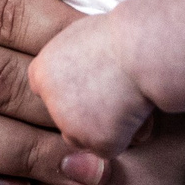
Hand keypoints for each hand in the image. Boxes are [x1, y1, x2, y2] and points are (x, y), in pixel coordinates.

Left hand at [27, 11, 153, 157]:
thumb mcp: (81, 38)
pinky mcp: (96, 142)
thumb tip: (76, 72)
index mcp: (42, 72)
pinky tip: (136, 112)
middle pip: (65, 120)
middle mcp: (51, 102)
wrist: (142, 50)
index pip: (46, 93)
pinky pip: (110, 148)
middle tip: (113, 94)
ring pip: (86, 139)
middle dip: (86, 115)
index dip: (71, 92)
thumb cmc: (121, 37)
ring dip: (105, 128)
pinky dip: (125, 136)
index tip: (90, 84)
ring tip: (128, 100)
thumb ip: (69, 61)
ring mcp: (71, 125)